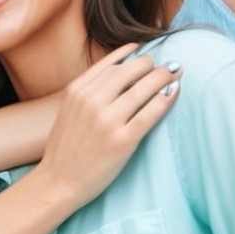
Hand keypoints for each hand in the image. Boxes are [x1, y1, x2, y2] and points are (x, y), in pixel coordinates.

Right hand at [34, 52, 180, 207]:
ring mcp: (107, 120)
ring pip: (143, 89)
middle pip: (129, 71)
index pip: (110, 64)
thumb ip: (88, 91)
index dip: (131, 55)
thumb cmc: (65, 148)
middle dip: (150, 64)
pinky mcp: (123, 140)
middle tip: (165, 65)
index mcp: (76, 91)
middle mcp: (91, 101)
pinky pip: (150, 113)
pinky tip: (175, 91)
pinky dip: (165, 99)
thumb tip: (117, 72)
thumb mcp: (69, 110)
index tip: (144, 51)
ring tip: (176, 72)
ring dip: (163, 76)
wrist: (58, 182)